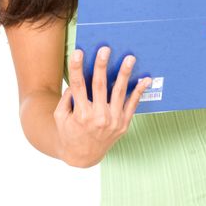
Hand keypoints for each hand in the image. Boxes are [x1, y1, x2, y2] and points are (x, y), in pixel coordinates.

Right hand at [53, 47, 151, 166]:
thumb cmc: (69, 132)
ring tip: (129, 58)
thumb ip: (66, 98)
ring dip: (124, 74)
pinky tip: (144, 79)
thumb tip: (78, 79)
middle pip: (99, 86)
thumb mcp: (60, 116)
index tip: (79, 52)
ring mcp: (113, 121)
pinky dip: (139, 91)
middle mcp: (97, 117)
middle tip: (105, 49)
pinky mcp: (124, 124)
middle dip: (102, 66)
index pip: (78, 86)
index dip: (78, 68)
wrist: (82, 156)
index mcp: (80, 114)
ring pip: (119, 92)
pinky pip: (133, 105)